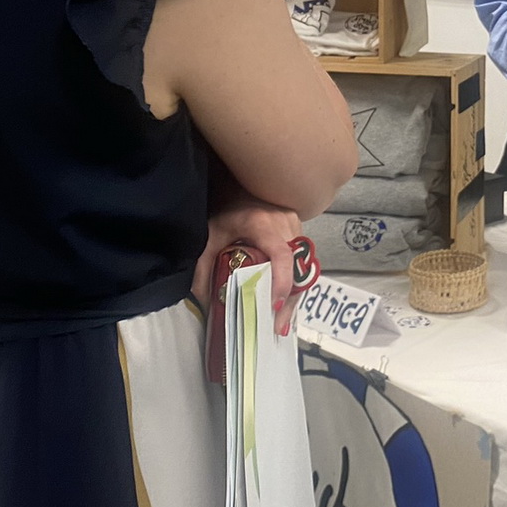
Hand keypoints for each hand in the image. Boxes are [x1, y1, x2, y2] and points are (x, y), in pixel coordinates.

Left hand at [195, 198, 302, 336]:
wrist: (242, 179)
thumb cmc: (226, 204)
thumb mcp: (210, 234)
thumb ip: (203, 267)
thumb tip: (204, 302)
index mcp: (263, 224)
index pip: (281, 255)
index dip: (281, 281)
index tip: (272, 306)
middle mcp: (287, 225)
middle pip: (296, 269)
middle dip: (288, 301)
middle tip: (276, 327)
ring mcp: (297, 227)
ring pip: (302, 268)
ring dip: (292, 296)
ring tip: (279, 322)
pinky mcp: (300, 231)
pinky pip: (301, 263)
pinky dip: (292, 285)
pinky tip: (282, 303)